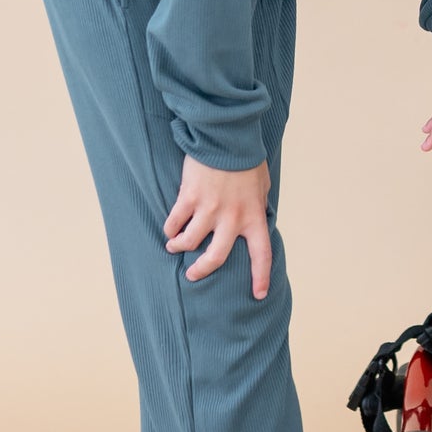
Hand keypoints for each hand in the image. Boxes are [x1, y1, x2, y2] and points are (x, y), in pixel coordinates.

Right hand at [163, 155, 273, 299]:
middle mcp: (232, 218)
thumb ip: (256, 204)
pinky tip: (169, 228)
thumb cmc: (246, 159)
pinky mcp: (189, 198)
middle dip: (202, 270)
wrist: (227, 137)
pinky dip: (170, 227)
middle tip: (193, 275)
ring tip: (174, 245)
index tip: (258, 294)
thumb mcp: (261, 184)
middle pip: (216, 257)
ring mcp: (209, 209)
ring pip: (189, 241)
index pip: (262, 253)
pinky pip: (175, 221)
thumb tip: (255, 217)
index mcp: (254, 215)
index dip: (261, 276)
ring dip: (179, 246)